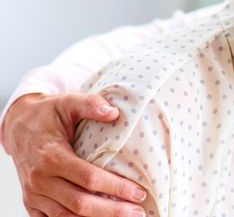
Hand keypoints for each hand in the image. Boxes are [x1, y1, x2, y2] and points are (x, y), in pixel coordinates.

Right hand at [4, 93, 146, 216]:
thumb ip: (90, 104)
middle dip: (112, 210)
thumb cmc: (48, 115)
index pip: (89, 178)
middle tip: (139, 211)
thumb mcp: (68, 102)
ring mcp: (34, 195)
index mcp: (51, 156)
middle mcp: (40, 179)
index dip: (116, 187)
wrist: (18, 127)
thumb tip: (114, 112)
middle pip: (80, 203)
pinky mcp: (32, 204)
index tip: (139, 192)